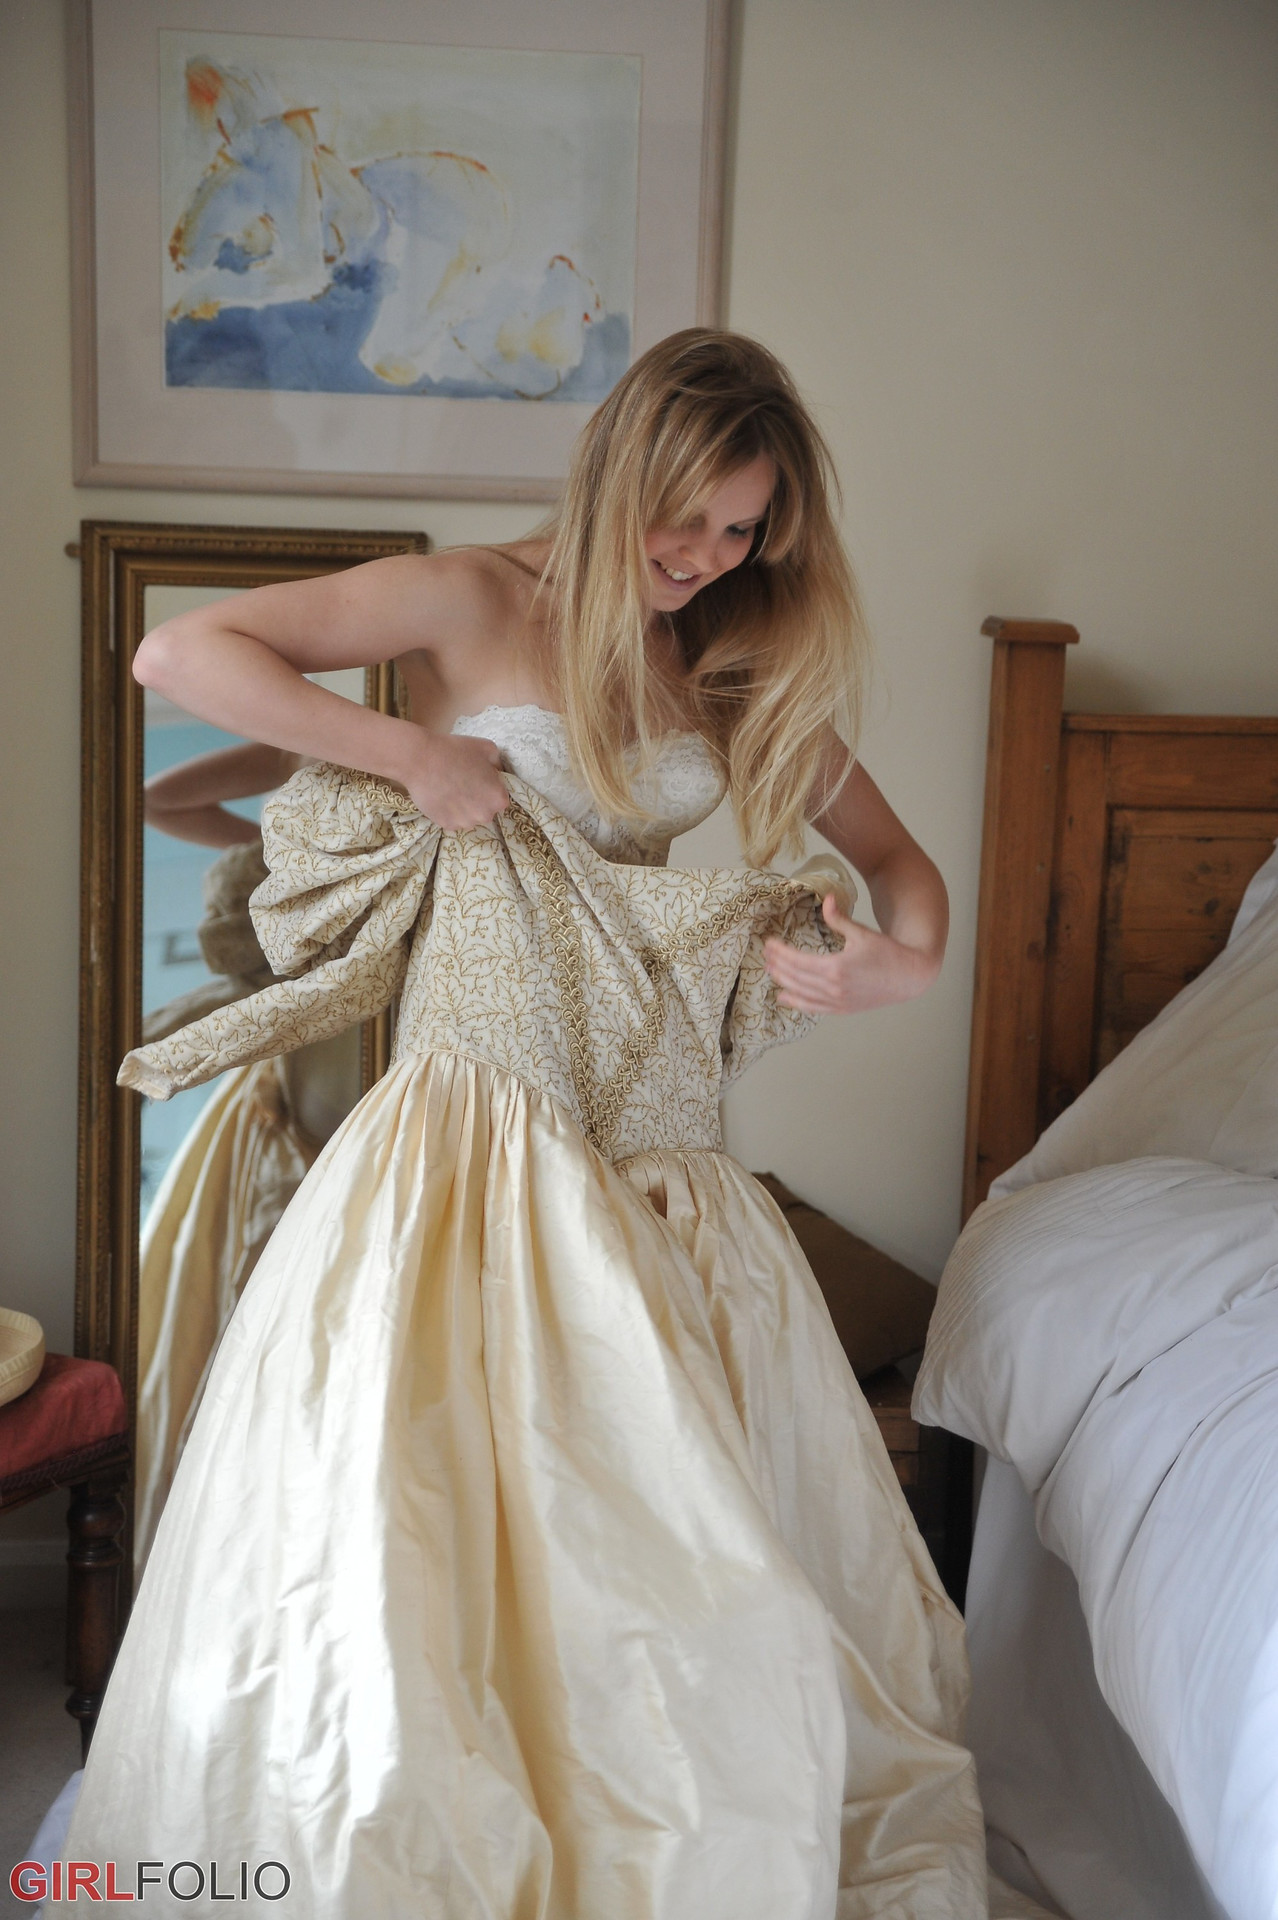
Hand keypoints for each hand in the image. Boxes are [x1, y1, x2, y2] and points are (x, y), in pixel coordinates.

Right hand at [398, 731, 507, 829]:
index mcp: (498, 798)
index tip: (478, 779)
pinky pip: (452, 820)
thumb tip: (497, 774)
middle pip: (485, 810)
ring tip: (451, 789)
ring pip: (469, 817)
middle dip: (478, 800)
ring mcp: (465, 823)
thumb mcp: (488, 748)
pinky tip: (442, 796)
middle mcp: (485, 815)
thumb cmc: (455, 750)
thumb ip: (498, 765)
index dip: (489, 788)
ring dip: (464, 807)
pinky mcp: (446, 825)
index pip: (500, 798)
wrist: (421, 759)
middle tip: (463, 783)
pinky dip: (449, 811)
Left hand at [763, 894, 941, 1014]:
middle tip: (765, 954)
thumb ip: (839, 918)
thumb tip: (826, 898)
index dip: (780, 952)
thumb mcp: (862, 932)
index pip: (798, 960)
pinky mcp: (843, 1009)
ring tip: (770, 971)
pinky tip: (784, 997)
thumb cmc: (888, 952)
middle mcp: (834, 988)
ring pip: (801, 994)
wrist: (910, 976)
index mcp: (836, 967)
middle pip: (795, 977)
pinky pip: (814, 1008)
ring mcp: (838, 1001)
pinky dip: (797, 1003)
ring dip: (783, 982)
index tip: (769, 943)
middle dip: (777, 965)